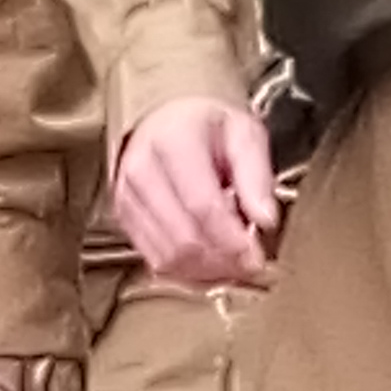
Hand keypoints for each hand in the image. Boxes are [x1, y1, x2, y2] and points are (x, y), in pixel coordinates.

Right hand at [113, 96, 281, 290]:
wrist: (170, 119)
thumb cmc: (209, 125)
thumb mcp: (245, 134)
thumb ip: (257, 176)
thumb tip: (265, 220)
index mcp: (174, 142)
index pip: (202, 206)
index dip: (232, 239)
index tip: (256, 255)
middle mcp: (143, 170)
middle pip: (184, 238)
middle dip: (223, 261)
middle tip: (250, 264)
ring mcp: (128, 196)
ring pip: (168, 256)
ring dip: (207, 271)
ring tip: (233, 264)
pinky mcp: (124, 217)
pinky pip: (155, 259)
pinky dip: (187, 271)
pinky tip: (210, 263)